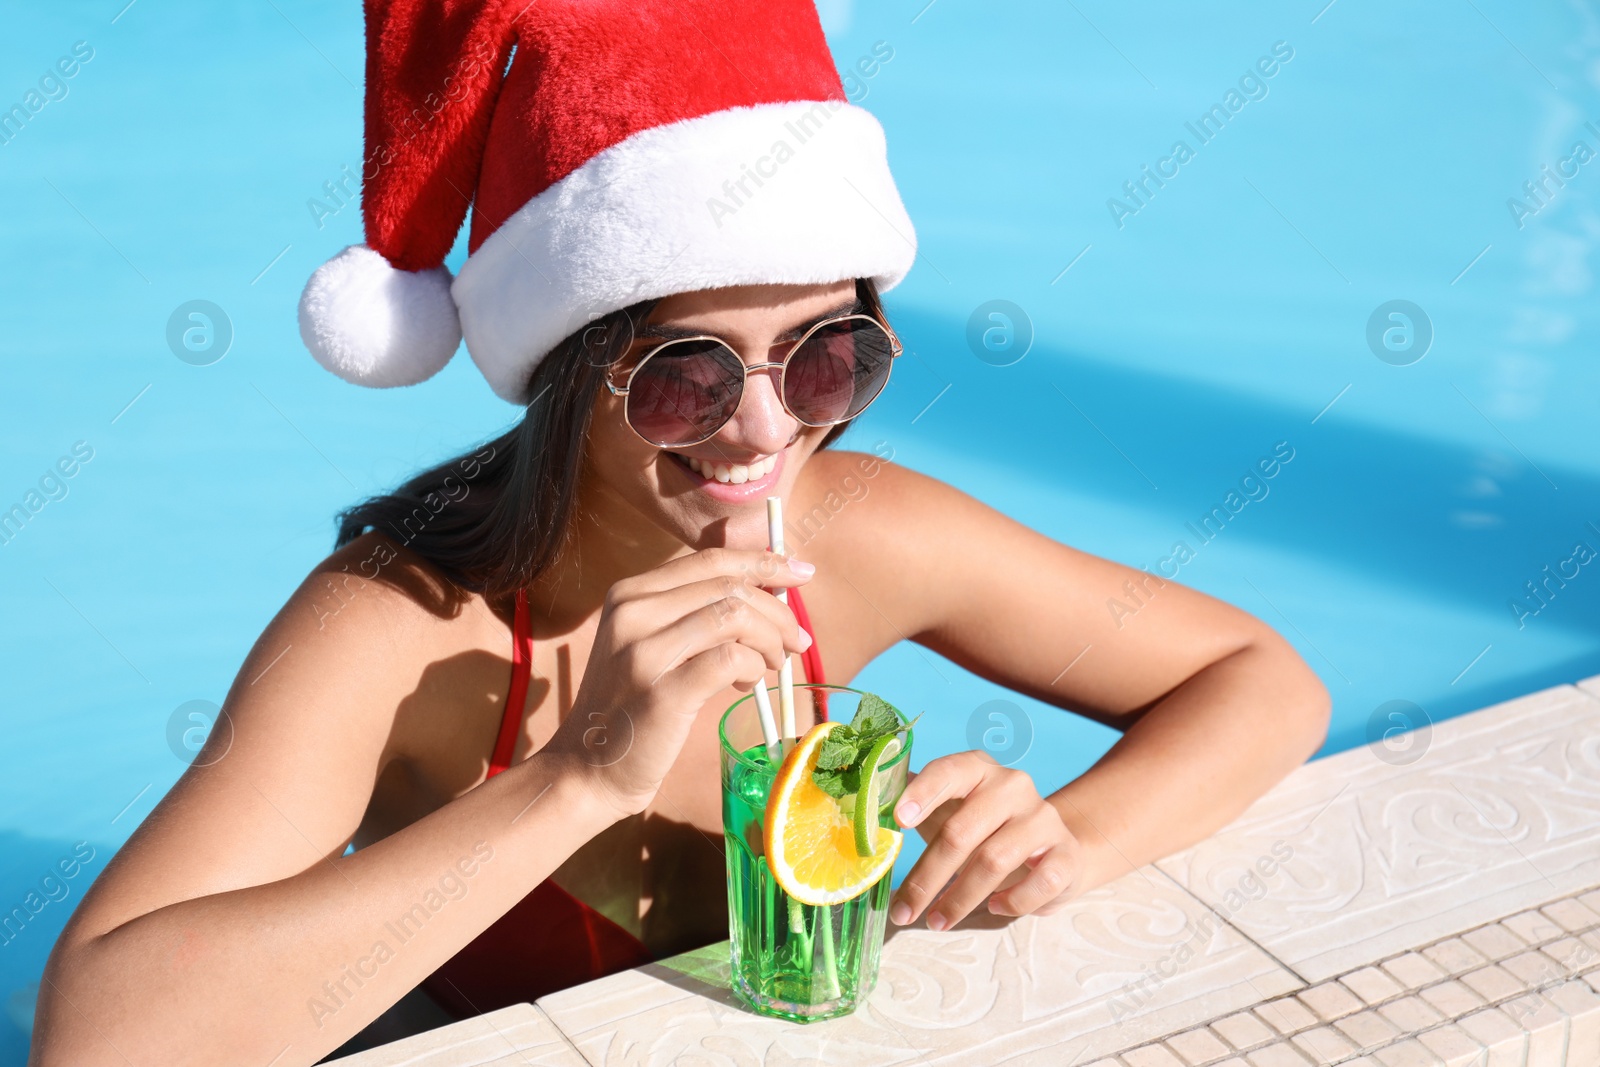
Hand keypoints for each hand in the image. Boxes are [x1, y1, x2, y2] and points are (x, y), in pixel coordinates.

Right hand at [543, 548, 812, 819]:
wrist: (587, 769)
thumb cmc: (629, 707)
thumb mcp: (647, 643)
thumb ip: (691, 614)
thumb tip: (765, 595)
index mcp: (631, 593)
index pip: (711, 560)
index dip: (763, 563)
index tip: (801, 573)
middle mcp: (633, 612)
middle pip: (729, 586)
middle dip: (777, 610)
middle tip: (796, 640)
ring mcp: (644, 651)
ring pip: (734, 617)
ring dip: (769, 640)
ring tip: (771, 665)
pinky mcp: (663, 692)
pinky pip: (730, 658)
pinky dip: (752, 667)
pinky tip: (747, 683)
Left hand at [889, 750, 1082, 929]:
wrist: (1051, 847)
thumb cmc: (983, 827)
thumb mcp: (950, 810)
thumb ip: (912, 803)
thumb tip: (865, 806)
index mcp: (977, 769)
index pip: (949, 771)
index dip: (923, 794)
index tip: (899, 821)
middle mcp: (1013, 786)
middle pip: (962, 832)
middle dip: (927, 877)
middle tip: (902, 910)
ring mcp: (1043, 819)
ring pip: (994, 861)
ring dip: (958, 899)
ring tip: (936, 921)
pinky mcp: (1065, 854)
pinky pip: (1037, 883)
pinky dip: (1011, 902)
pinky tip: (993, 907)